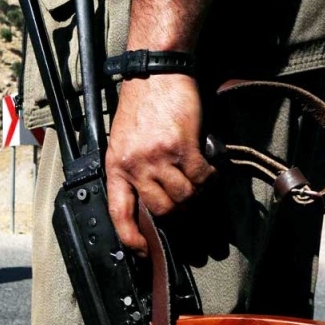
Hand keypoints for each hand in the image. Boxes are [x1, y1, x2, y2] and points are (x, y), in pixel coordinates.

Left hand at [106, 74, 214, 255]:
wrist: (155, 74)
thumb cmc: (141, 106)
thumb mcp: (123, 141)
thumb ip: (132, 170)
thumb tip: (149, 201)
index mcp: (116, 165)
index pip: (119, 211)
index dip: (130, 237)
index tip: (142, 250)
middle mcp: (135, 164)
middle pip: (162, 209)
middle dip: (177, 209)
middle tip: (186, 196)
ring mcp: (159, 156)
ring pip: (184, 196)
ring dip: (195, 191)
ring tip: (195, 175)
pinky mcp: (183, 146)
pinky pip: (201, 177)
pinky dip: (208, 176)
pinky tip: (206, 164)